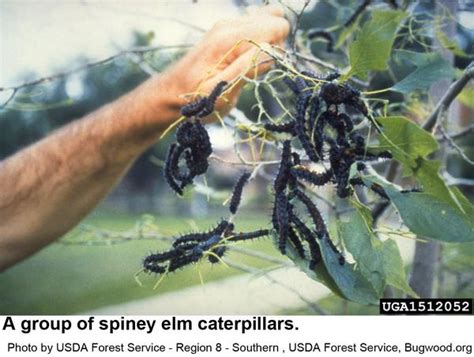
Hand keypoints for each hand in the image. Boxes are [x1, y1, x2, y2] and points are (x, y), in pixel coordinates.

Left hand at [160, 5, 289, 118]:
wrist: (172, 93)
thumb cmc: (197, 99)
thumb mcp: (223, 92)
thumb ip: (246, 68)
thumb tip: (269, 46)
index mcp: (230, 38)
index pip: (277, 25)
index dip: (277, 49)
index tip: (261, 68)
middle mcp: (229, 24)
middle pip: (275, 18)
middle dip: (274, 44)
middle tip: (254, 67)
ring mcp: (227, 24)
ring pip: (266, 19)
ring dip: (265, 43)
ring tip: (247, 64)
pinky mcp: (226, 30)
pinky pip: (255, 26)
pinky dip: (256, 42)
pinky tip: (243, 59)